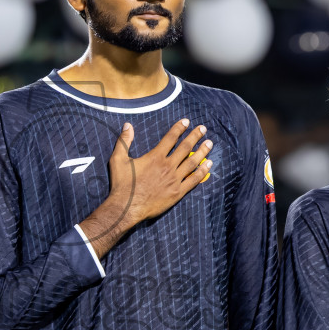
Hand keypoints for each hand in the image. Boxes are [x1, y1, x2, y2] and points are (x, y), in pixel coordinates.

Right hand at [81, 120, 211, 255]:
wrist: (126, 207)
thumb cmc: (122, 184)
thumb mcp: (118, 160)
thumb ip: (124, 141)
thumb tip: (127, 125)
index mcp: (155, 157)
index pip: (171, 138)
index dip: (179, 128)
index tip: (187, 121)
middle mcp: (167, 166)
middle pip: (185, 147)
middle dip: (195, 136)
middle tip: (203, 128)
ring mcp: (174, 179)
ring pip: (192, 162)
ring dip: (202, 151)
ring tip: (210, 143)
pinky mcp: (177, 192)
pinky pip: (194, 180)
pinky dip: (203, 171)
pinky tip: (209, 165)